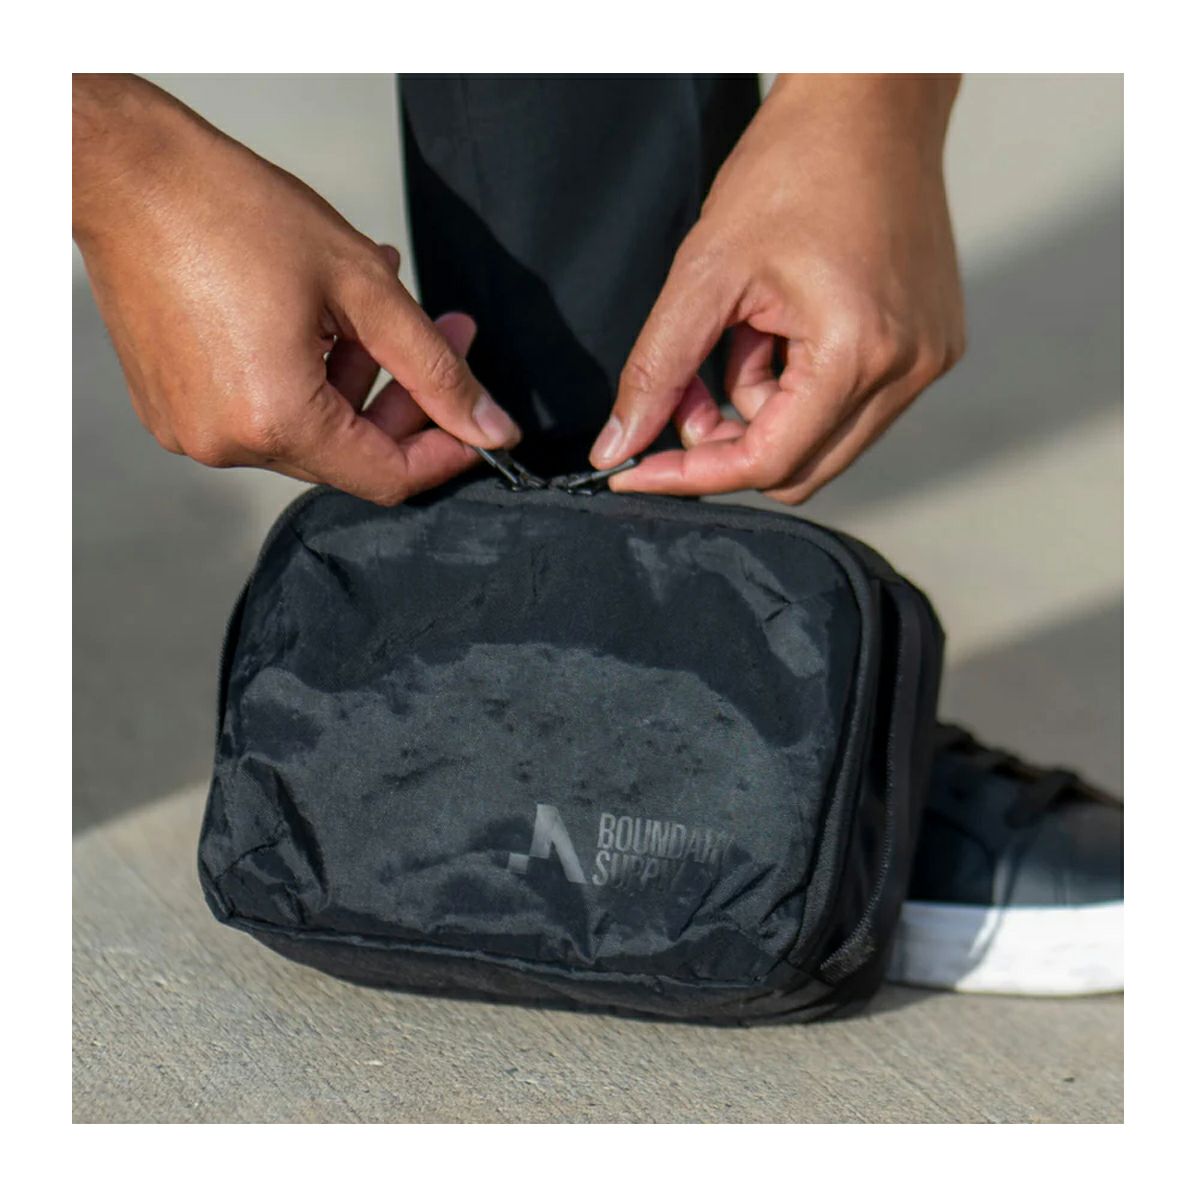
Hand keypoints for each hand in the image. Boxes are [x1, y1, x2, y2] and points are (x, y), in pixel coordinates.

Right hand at [73, 75, 519, 503]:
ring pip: (312, 430)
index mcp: (276, 419)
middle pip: (351, 453)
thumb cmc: (231, 211)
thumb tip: (491, 429)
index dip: (443, 453)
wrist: (125, 174)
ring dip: (358, 377)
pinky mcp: (175, 410)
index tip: (478, 423)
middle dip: (406, 398)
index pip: (388, 477)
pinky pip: (264, 412)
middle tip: (447, 333)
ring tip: (372, 306)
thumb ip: (435, 369)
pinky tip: (319, 318)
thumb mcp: (364, 287)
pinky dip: (306, 376)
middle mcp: (228, 443)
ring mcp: (194, 431)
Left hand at [590, 74, 964, 502]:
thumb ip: (658, 369)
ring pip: (821, 442)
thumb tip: (620, 444)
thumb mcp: (704, 270)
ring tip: (747, 331)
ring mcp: (927, 362)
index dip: (691, 476)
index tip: (634, 471)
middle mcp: (907, 370)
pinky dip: (800, 388)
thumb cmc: (796, 164)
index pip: (767, 461)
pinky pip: (850, 408)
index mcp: (859, 352)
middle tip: (687, 389)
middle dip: (727, 441)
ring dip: (763, 410)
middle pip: (798, 469)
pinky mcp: (930, 348)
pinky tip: (782, 328)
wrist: (870, 103)